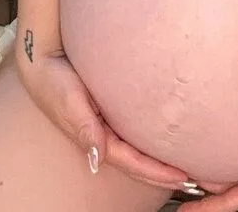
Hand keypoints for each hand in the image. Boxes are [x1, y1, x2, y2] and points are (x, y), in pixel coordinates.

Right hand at [17, 48, 191, 191]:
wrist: (41, 58)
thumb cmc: (53, 79)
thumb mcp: (68, 101)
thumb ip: (84, 127)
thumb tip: (99, 157)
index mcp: (96, 139)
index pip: (131, 162)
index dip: (156, 172)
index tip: (182, 177)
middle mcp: (103, 136)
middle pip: (138, 162)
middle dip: (163, 174)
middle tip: (196, 180)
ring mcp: (106, 124)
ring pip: (137, 148)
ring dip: (159, 160)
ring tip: (187, 164)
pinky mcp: (109, 110)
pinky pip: (133, 130)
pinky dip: (150, 139)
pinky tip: (165, 138)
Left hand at [182, 114, 237, 211]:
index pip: (234, 199)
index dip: (210, 206)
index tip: (184, 211)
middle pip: (228, 189)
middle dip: (203, 195)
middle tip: (173, 193)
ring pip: (235, 173)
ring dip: (212, 177)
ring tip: (184, 174)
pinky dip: (228, 158)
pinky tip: (213, 150)